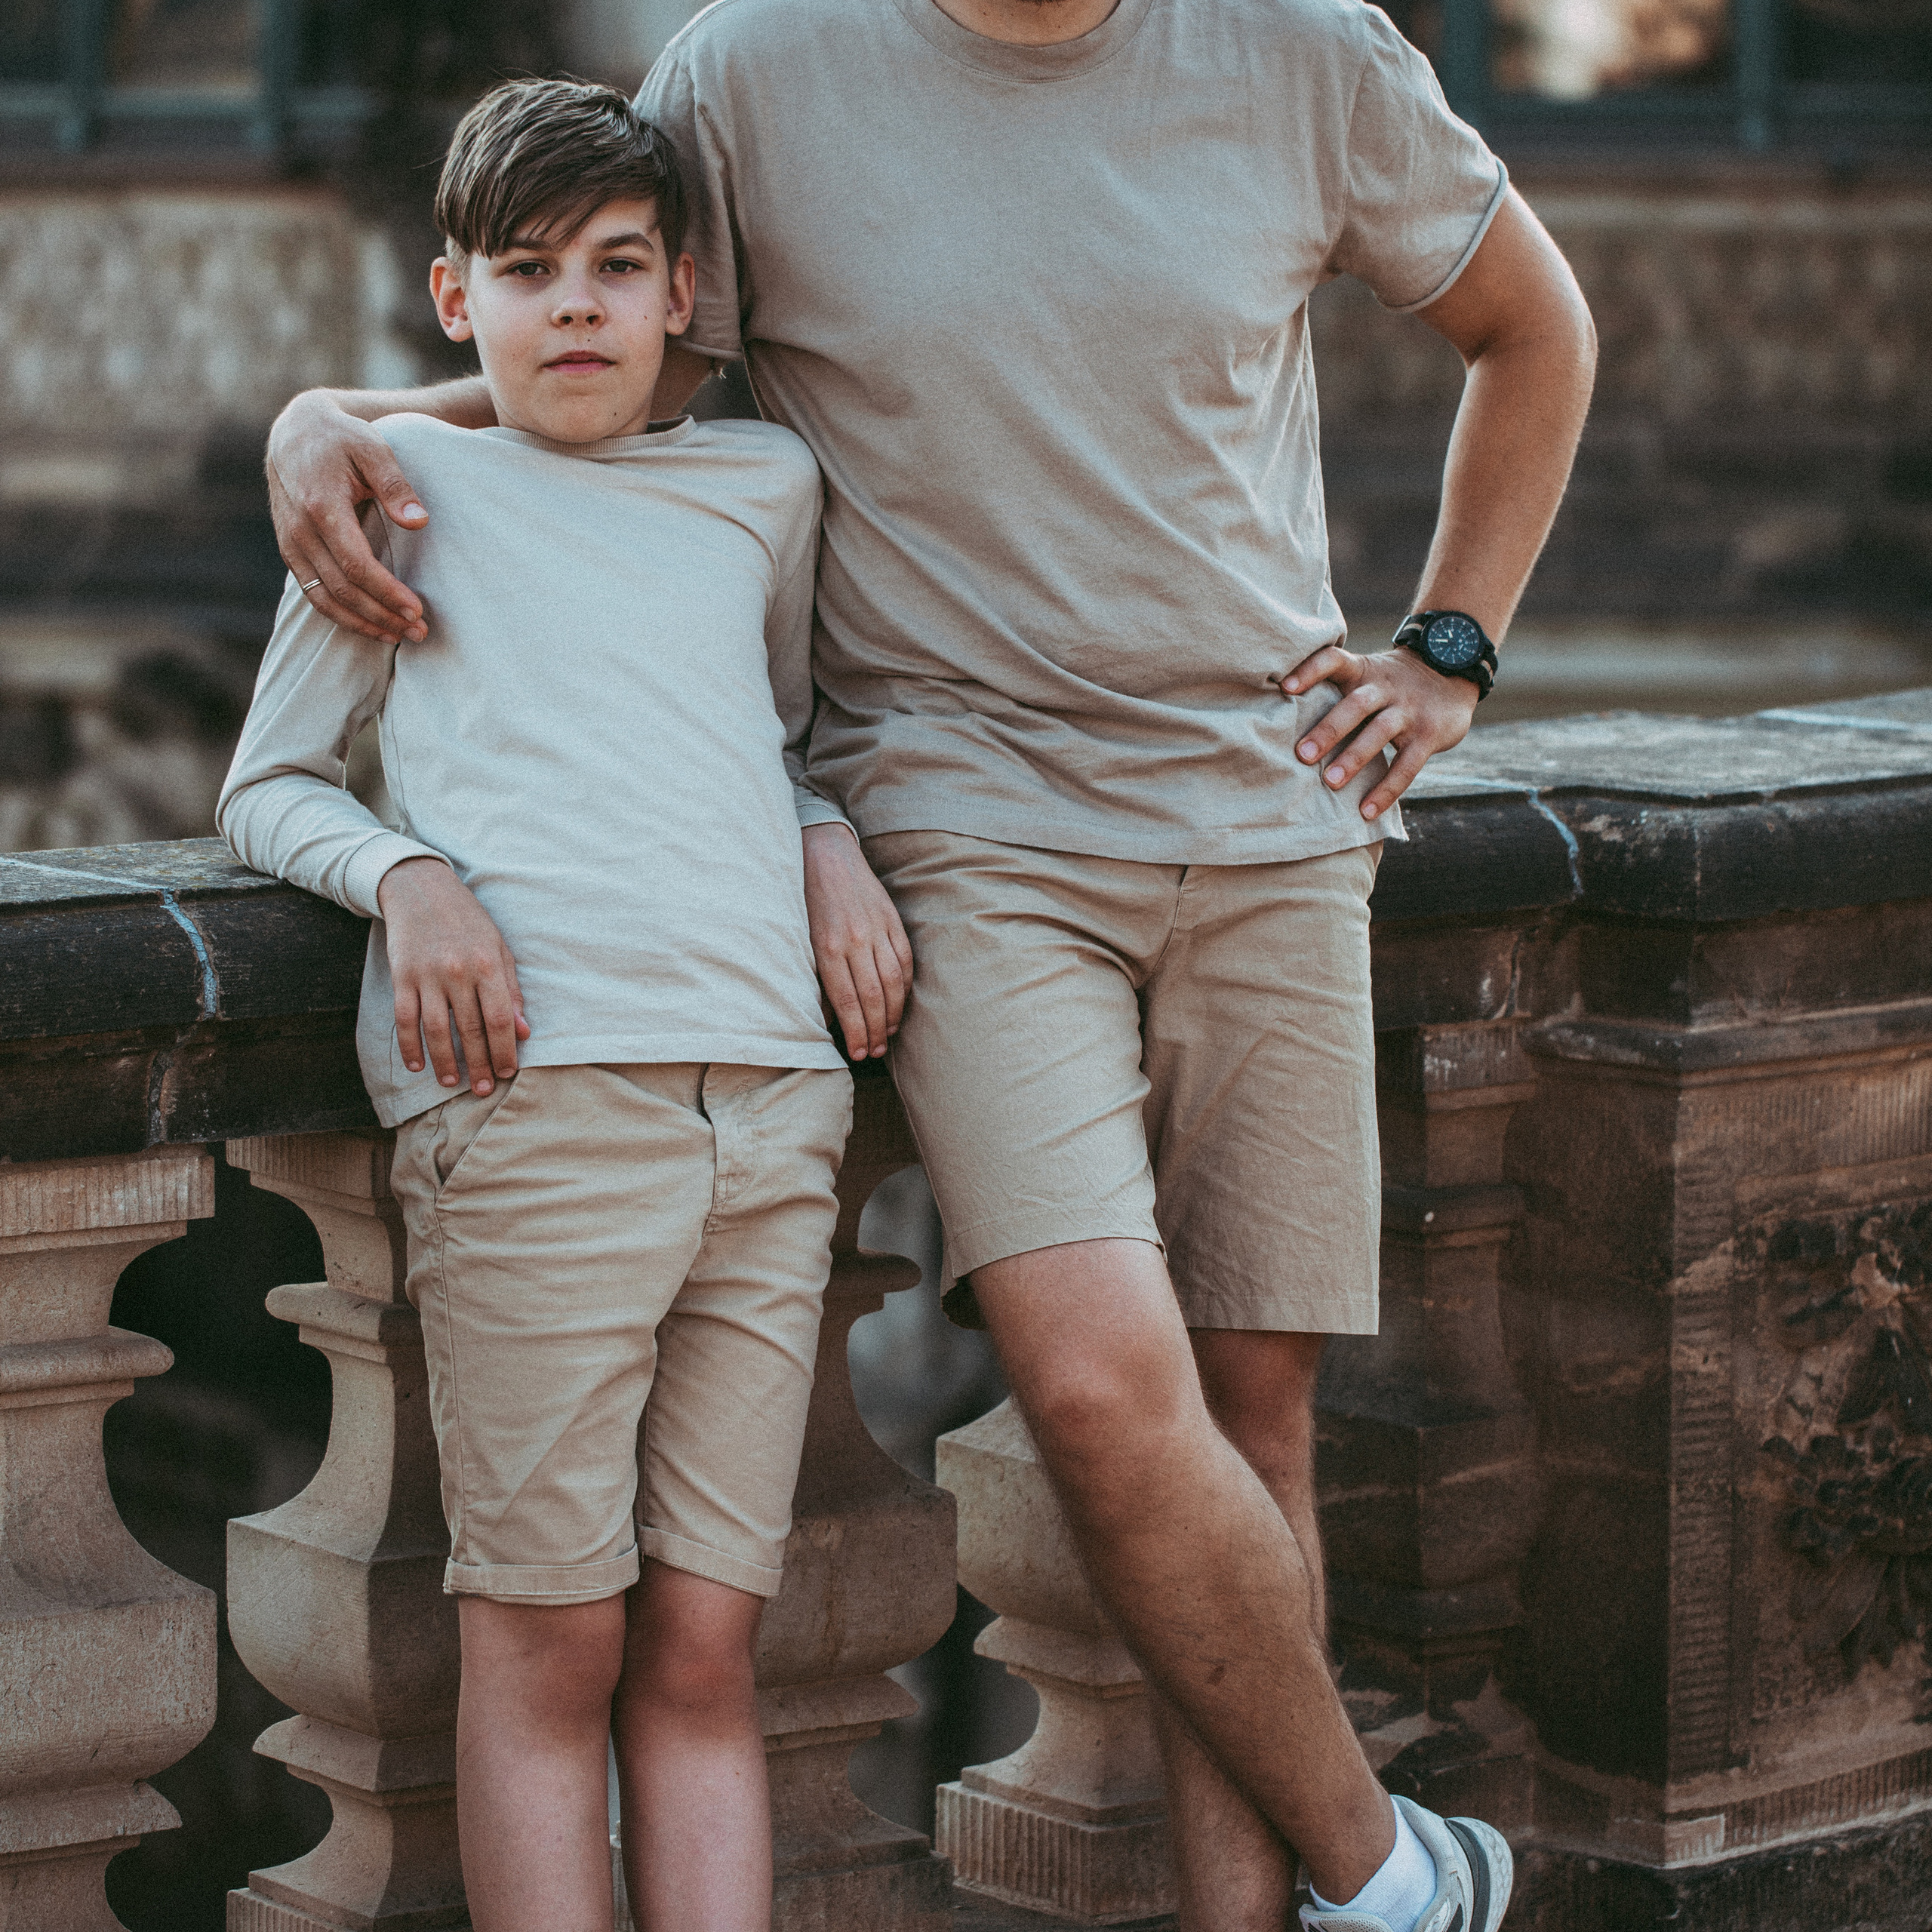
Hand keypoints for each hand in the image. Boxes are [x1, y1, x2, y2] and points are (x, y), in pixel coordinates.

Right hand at [268, 391, 429, 645]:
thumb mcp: (373, 449)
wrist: (296, 432)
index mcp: (321, 506)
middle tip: (420, 632)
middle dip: (382, 615)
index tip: (417, 610)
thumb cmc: (342, 439)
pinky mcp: (290, 551)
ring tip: (400, 637)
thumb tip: (420, 522)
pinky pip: (313, 594)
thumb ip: (396, 486)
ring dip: (363, 623)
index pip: (356, 564)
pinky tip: (371, 626)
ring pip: (324, 599)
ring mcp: (290, 543)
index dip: (386, 592)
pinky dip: (342, 616)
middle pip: (342, 589)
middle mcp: (300, 530)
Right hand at [377, 858, 529, 1093]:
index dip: (504, 1050)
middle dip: (479, 1064)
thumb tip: (524, 1031)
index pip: (500, 1019)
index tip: (508, 1071)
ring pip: (436, 1031)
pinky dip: (410, 1046)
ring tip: (453, 1082)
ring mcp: (427, 975)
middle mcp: (458, 972)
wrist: (420, 889)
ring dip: (445, 1062)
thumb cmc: (467, 921)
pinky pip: (404, 1019)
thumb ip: (511, 990)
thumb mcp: (498, 947)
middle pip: (471, 1030)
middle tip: (483, 1089)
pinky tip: (418, 1065)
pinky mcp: (401, 976)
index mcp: (487, 965)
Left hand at [802, 822, 913, 1059]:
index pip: (847, 1002)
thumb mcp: (800, 940)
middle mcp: (854, 940)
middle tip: (875, 1052)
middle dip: (875, 1030)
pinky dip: (905, 985)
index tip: (859, 1053)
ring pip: (893, 982)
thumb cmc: (805, 900)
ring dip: (893, 1013)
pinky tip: (900, 1002)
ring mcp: (876, 929)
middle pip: (872, 997)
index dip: (856, 1032)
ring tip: (889, 1034)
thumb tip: (827, 1017)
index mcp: (827, 948)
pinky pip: (904, 959)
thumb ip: (815, 977)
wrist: (825, 855)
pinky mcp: (891, 919)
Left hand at [1282, 645, 1479, 820]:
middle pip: (1356, 705)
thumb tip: (1280, 716)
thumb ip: (1335, 687)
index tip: (1284, 687)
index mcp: (1363, 671)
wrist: (1453, 671)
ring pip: (1380, 732)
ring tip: (1330, 783)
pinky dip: (1386, 790)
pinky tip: (1366, 811)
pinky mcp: (1429, 735)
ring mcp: (1409, 711)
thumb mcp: (1367, 673)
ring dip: (1354, 758)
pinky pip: (1407, 766)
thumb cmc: (1391, 683)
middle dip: (1329, 729)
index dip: (1310, 670)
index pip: (1334, 660)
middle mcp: (1385, 687)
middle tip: (1302, 754)